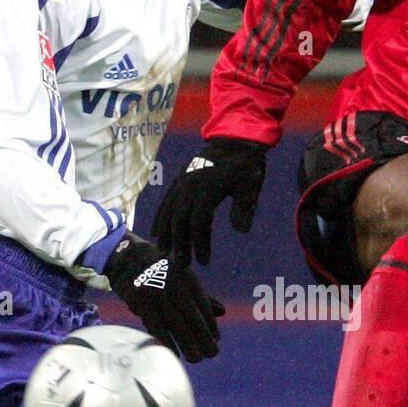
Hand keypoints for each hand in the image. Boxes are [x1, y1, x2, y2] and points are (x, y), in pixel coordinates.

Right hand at [104, 232, 223, 361]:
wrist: (126, 257)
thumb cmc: (160, 269)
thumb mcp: (183, 276)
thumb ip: (201, 295)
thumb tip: (222, 312)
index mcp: (186, 278)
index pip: (203, 306)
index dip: (210, 325)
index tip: (217, 340)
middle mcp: (174, 287)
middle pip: (192, 318)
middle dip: (204, 338)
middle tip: (212, 353)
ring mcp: (157, 296)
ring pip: (176, 325)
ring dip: (188, 344)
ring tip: (196, 358)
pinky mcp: (140, 304)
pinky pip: (156, 327)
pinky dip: (167, 342)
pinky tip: (175, 353)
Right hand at [153, 138, 267, 265]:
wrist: (235, 140)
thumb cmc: (246, 167)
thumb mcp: (251, 186)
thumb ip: (245, 208)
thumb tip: (241, 231)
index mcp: (207, 189)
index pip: (199, 222)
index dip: (200, 243)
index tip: (204, 262)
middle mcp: (190, 186)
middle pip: (179, 220)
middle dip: (179, 244)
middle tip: (181, 266)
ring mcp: (182, 182)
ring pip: (169, 212)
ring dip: (166, 234)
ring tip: (165, 254)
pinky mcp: (179, 180)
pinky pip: (165, 202)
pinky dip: (160, 218)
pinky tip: (157, 233)